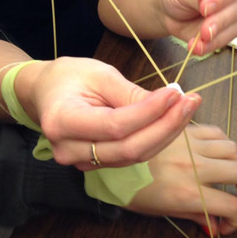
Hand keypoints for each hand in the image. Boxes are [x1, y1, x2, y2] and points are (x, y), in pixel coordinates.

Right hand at [16, 58, 200, 170]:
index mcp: (63, 122)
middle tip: (192, 101)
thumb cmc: (69, 76)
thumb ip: (129, 92)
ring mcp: (81, 162)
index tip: (176, 92)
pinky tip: (172, 118)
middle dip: (166, 126)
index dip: (150, 112)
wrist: (45, 93)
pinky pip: (131, 156)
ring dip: (166, 132)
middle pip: (128, 148)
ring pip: (134, 156)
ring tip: (188, 106)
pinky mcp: (96, 163)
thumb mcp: (99, 74)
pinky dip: (155, 137)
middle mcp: (69, 149)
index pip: (115, 125)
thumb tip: (168, 101)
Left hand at [129, 124, 236, 234]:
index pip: (230, 206)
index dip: (236, 219)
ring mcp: (192, 145)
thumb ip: (193, 216)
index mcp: (187, 194)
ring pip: (233, 149)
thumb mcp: (161, 210)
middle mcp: (195, 167)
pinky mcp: (187, 129)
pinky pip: (217, 132)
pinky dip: (224, 144)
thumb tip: (215, 225)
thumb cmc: (131, 190)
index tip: (230, 223)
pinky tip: (219, 153)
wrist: (110, 161)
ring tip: (235, 176)